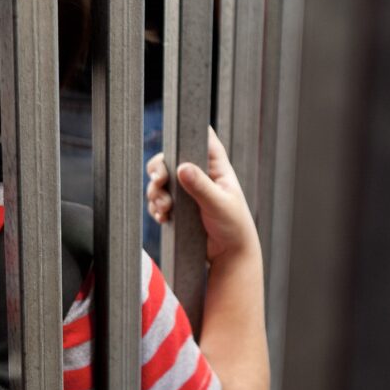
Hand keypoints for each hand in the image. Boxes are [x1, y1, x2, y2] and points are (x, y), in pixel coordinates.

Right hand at [146, 126, 257, 262]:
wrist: (229, 254)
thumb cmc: (234, 225)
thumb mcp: (219, 204)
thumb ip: (201, 186)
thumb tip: (182, 168)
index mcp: (215, 166)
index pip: (201, 139)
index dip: (186, 135)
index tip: (173, 148)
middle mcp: (199, 175)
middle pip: (170, 159)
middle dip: (159, 171)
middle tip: (158, 182)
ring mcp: (186, 191)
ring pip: (161, 182)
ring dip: (155, 193)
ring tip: (164, 208)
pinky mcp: (177, 207)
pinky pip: (158, 201)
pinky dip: (156, 208)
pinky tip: (162, 217)